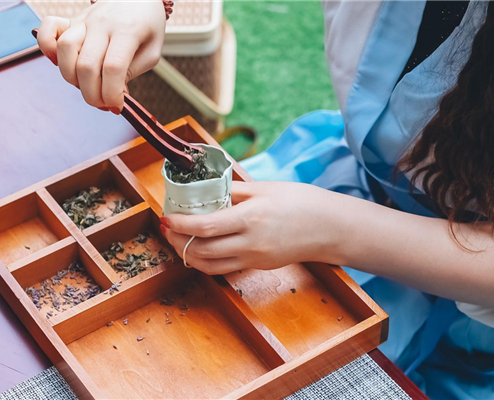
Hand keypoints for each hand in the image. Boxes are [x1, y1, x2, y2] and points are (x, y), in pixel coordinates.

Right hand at [36, 0, 165, 112]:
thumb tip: (111, 94)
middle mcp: (102, 23)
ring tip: (87, 86)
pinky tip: (57, 63)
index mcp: (128, 31)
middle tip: (103, 103)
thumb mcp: (151, 52)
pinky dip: (46, 47)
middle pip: (86, 65)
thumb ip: (131, 72)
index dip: (112, 94)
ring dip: (71, 78)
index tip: (116, 108)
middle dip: (92, 95)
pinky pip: (48, 28)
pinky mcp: (72, 19)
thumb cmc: (147, 26)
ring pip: (64, 49)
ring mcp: (84, 19)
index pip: (113, 68)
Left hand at [160, 181, 336, 274]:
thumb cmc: (299, 201)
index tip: (165, 217)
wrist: (328, 227)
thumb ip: (232, 191)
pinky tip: (199, 248)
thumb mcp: (263, 188)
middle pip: (202, 250)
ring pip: (209, 265)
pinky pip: (224, 268)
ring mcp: (254, 258)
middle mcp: (250, 243)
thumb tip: (203, 190)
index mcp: (251, 218)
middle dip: (177, 241)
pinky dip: (206, 261)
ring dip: (188, 254)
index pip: (205, 226)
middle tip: (166, 228)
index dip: (180, 224)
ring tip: (178, 240)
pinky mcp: (258, 266)